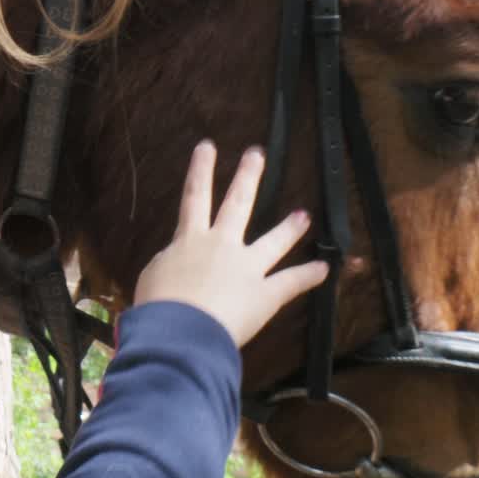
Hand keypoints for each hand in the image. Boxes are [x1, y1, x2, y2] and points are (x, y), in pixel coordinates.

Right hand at [134, 141, 328, 347]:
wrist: (180, 331)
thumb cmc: (158, 304)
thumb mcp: (154, 275)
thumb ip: (171, 261)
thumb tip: (179, 259)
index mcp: (189, 239)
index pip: (195, 197)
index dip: (200, 170)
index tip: (207, 147)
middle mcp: (221, 245)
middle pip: (237, 204)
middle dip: (247, 177)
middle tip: (256, 154)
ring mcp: (247, 268)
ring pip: (272, 241)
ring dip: (289, 227)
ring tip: (303, 214)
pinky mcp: (265, 294)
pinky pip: (290, 282)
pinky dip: (308, 276)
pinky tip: (324, 269)